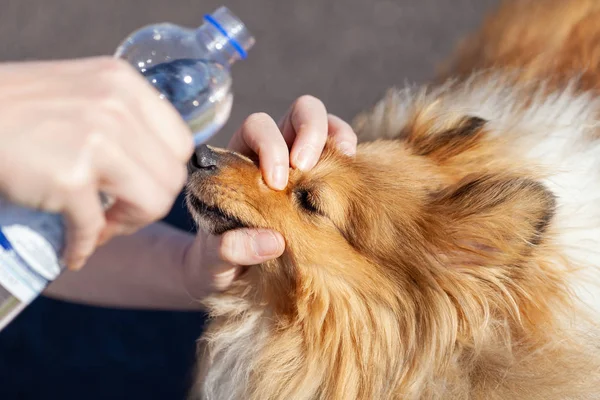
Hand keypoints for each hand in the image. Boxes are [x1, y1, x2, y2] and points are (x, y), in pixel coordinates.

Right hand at [0, 57, 192, 269]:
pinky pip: (94, 227)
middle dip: (149, 205)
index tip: (142, 186)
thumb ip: (122, 118)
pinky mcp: (69, 177)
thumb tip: (153, 165)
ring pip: (151, 204)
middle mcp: (118, 108)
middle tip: (119, 213)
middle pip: (171, 178)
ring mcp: (97, 142)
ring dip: (126, 225)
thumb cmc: (16, 106)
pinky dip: (84, 247)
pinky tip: (74, 251)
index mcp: (125, 84)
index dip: (166, 173)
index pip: (181, 143)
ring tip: (101, 227)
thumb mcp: (82, 91)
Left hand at [184, 95, 356, 294]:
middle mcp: (270, 150)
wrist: (228, 274)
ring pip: (322, 122)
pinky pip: (340, 148)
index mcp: (238, 161)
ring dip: (334, 135)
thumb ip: (228, 250)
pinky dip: (349, 151)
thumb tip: (272, 242)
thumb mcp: (212, 261)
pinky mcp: (322, 176)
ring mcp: (298, 159)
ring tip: (344, 159)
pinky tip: (353, 173)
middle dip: (307, 132)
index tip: (275, 183)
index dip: (269, 146)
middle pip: (296, 113)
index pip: (257, 128)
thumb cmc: (215, 260)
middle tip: (307, 168)